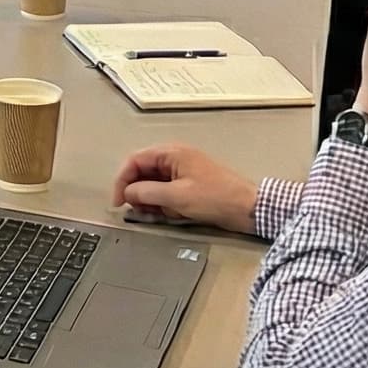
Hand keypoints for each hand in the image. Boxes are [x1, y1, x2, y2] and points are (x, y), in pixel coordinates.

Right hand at [112, 143, 259, 233]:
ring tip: (159, 214)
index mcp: (171, 153)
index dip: (122, 180)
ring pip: (153, 184)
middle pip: (142, 172)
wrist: (248, 208)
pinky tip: (171, 214)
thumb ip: (147, 192)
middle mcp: (174, 159)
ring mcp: (182, 173)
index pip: (134, 161)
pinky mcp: (189, 186)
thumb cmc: (216, 197)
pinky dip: (164, 204)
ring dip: (151, 200)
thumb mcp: (177, 196)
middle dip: (137, 192)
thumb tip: (128, 192)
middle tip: (138, 210)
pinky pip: (166, 193)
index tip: (119, 201)